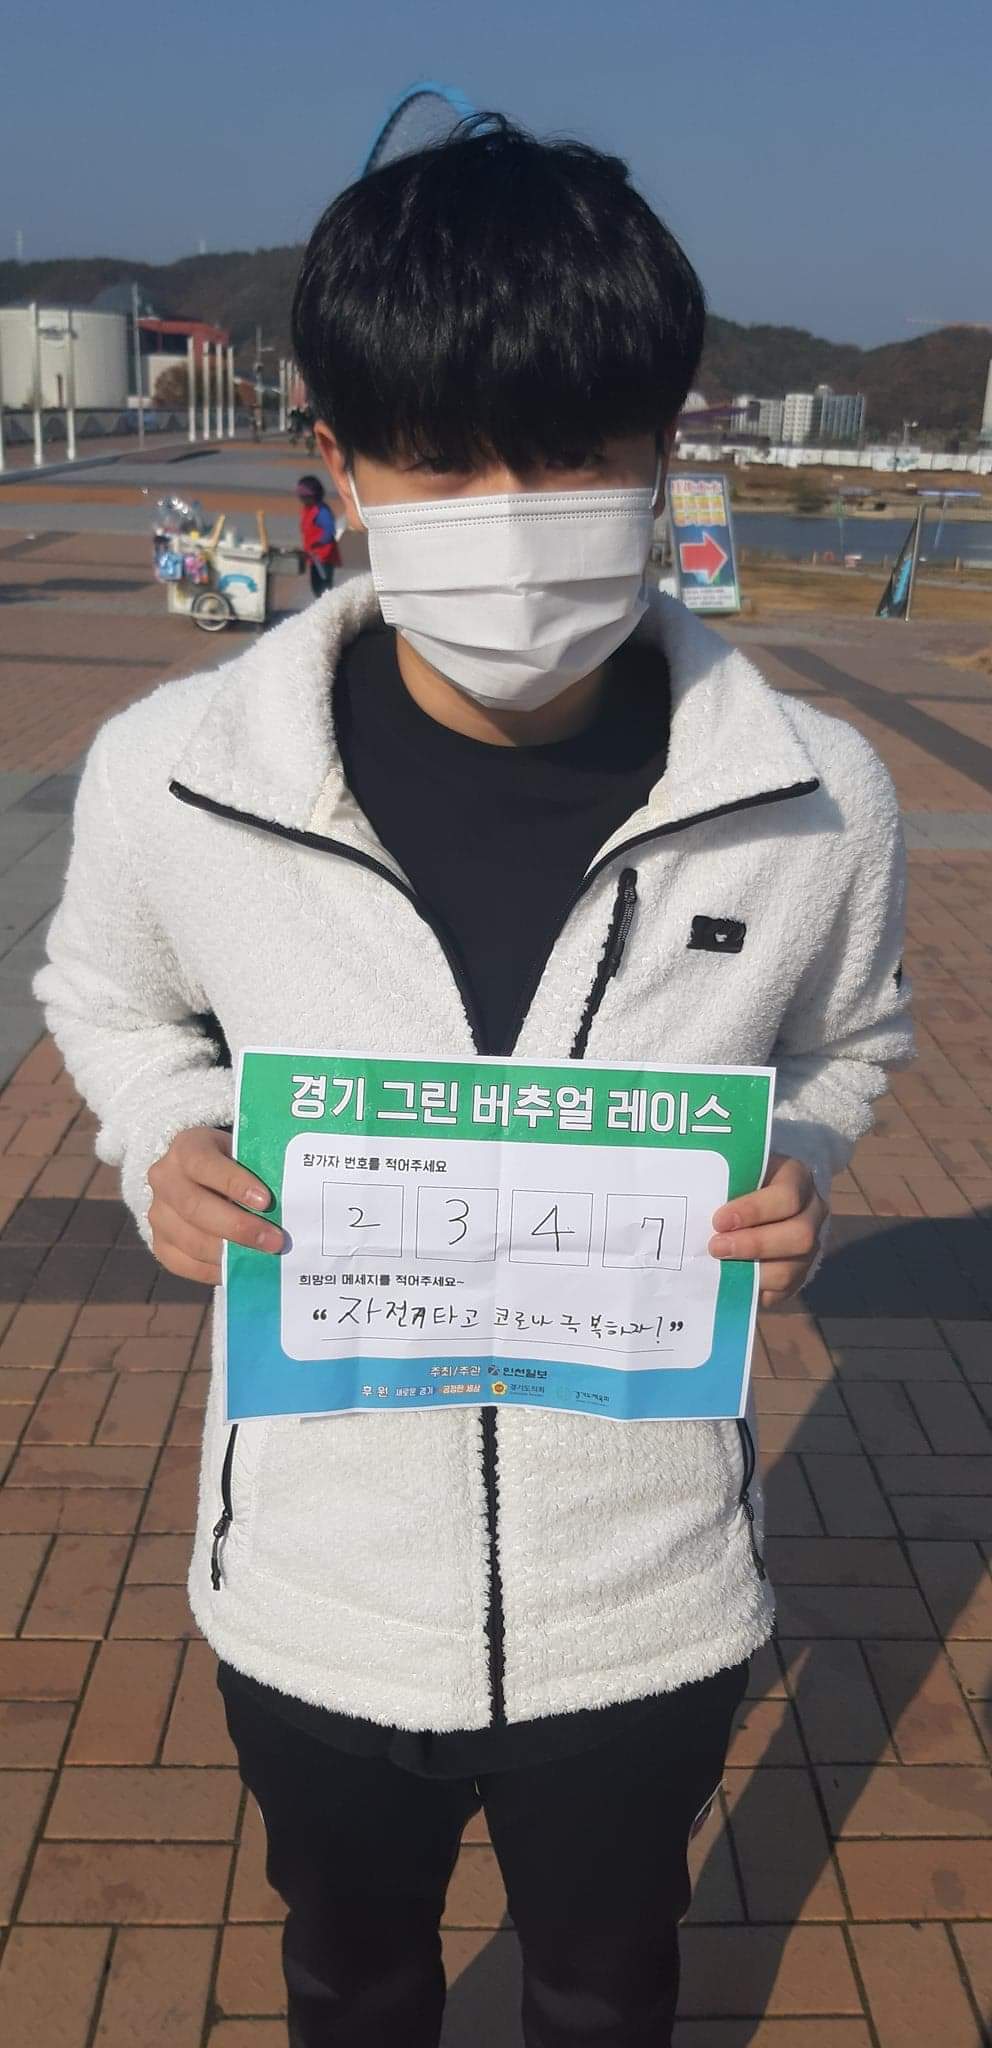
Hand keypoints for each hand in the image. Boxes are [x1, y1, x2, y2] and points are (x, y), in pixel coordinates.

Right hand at [147, 1127, 282, 1285]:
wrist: (201, 1176)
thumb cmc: (234, 1163)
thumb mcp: (243, 1153)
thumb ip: (259, 1169)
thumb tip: (291, 1199)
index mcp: (186, 1148)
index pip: (204, 1164)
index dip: (233, 1182)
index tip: (265, 1201)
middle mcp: (164, 1179)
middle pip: (195, 1207)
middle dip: (238, 1227)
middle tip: (275, 1240)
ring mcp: (158, 1213)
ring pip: (190, 1239)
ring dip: (229, 1253)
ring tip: (263, 1257)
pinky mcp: (159, 1241)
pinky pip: (182, 1263)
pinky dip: (212, 1270)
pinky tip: (239, 1269)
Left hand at [709, 1153, 827, 1308]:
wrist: (745, 1207)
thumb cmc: (732, 1183)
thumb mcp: (730, 1171)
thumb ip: (717, 1179)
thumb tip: (682, 1191)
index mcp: (796, 1178)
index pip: (787, 1196)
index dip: (754, 1210)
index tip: (719, 1220)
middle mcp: (811, 1211)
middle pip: (800, 1235)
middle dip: (755, 1244)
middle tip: (716, 1247)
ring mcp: (810, 1245)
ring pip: (792, 1268)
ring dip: (754, 1271)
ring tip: (720, 1266)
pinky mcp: (800, 1273)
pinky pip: (784, 1290)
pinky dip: (757, 1289)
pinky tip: (733, 1283)